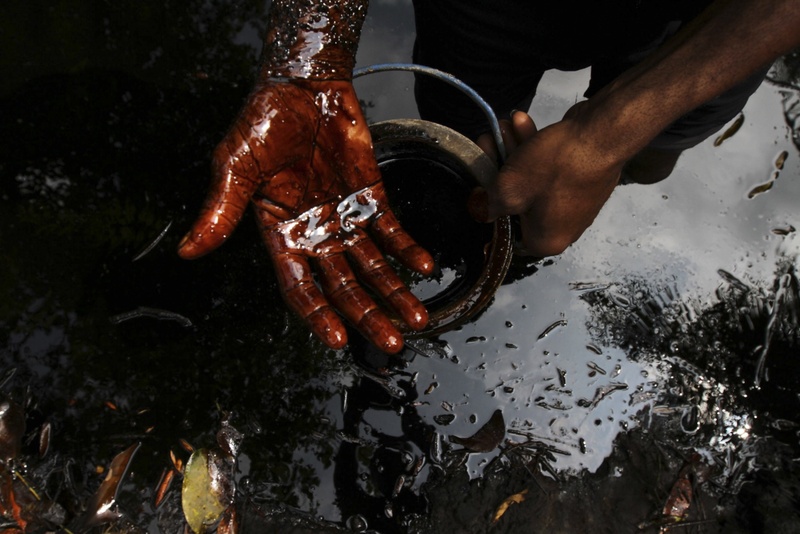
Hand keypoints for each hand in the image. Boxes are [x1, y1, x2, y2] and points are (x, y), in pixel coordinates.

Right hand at [178, 78, 433, 352]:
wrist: (303, 84)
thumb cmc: (263, 120)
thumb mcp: (236, 165)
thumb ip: (220, 210)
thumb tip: (187, 250)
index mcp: (281, 234)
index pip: (301, 287)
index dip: (319, 314)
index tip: (339, 340)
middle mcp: (316, 234)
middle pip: (344, 286)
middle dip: (368, 315)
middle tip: (392, 343)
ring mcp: (346, 218)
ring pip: (373, 267)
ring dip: (394, 292)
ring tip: (417, 319)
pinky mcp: (371, 197)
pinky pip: (392, 230)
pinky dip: (408, 248)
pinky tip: (424, 265)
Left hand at [473, 107, 622, 256]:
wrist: (604, 134)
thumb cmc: (555, 168)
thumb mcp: (508, 189)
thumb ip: (488, 204)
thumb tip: (480, 210)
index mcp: (546, 240)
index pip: (508, 235)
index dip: (490, 212)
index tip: (477, 191)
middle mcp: (563, 227)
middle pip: (518, 200)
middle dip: (499, 167)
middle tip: (488, 142)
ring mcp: (575, 202)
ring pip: (533, 179)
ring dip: (515, 151)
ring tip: (502, 126)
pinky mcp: (582, 179)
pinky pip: (550, 169)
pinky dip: (536, 148)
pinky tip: (522, 123)